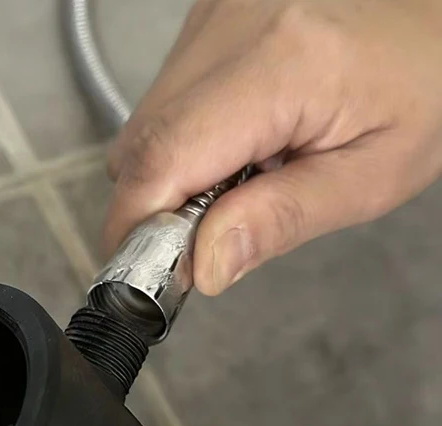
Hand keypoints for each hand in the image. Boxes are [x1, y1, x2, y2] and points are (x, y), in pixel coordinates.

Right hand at [103, 0, 441, 294]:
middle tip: (211, 233)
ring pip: (142, 128)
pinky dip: (182, 143)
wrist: (435, 7)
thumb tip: (205, 266)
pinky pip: (162, 103)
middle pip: (139, 147)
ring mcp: (212, 17)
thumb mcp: (374, 173)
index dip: (138, 227)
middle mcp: (231, 28)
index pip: (163, 158)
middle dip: (155, 210)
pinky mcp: (206, 21)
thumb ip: (284, 219)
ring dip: (169, 176)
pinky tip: (234, 143)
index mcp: (281, 65)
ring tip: (238, 179)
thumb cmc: (427, 82)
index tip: (151, 275)